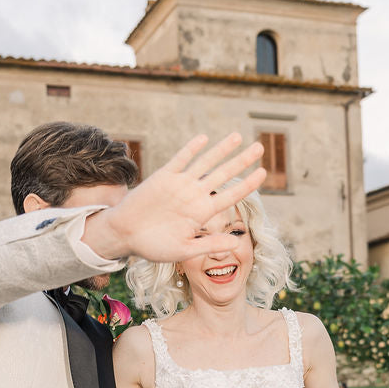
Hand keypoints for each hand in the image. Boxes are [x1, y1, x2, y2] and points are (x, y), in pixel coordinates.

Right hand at [83, 133, 265, 263]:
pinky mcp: (163, 177)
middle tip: (260, 146)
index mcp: (202, 213)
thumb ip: (210, 244)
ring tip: (239, 136)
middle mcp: (195, 196)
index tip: (263, 172)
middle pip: (223, 175)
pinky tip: (204, 139)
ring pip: (205, 163)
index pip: (230, 196)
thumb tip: (237, 244)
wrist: (125, 235)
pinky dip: (191, 149)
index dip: (248, 184)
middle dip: (242, 160)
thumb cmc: (154, 246)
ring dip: (221, 150)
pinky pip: (180, 159)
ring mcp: (180, 184)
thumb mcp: (184, 250)